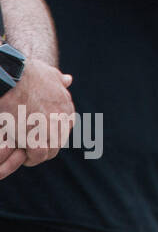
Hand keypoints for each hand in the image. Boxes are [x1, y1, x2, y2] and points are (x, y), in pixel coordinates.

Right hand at [0, 59, 73, 177]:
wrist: (15, 78)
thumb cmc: (29, 74)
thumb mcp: (51, 74)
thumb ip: (60, 81)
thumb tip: (68, 80)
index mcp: (67, 110)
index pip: (63, 131)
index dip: (49, 134)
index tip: (36, 134)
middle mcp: (63, 122)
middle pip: (57, 144)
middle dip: (43, 147)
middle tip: (27, 147)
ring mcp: (50, 131)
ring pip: (48, 153)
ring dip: (36, 155)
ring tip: (22, 152)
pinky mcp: (35, 138)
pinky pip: (37, 156)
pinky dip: (29, 157)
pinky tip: (19, 152)